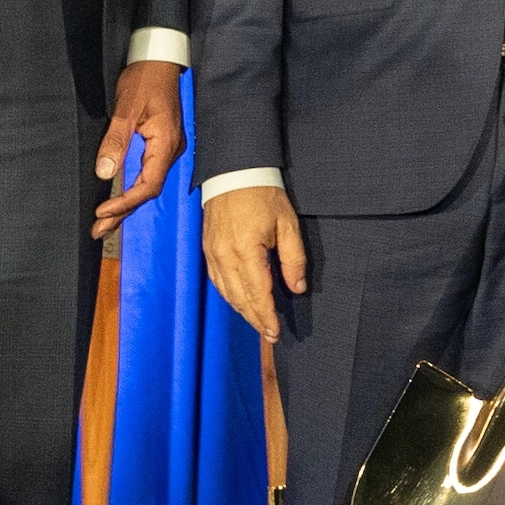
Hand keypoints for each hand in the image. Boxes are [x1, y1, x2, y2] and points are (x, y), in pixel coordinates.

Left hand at [95, 60, 185, 236]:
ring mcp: (168, 149)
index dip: (126, 202)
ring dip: (127, 204)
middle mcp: (170, 151)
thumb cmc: (145, 79)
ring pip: (148, 184)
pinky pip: (148, 174)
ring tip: (105, 223)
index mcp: (165, 144)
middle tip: (99, 231)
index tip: (103, 212)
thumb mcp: (126, 109)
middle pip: (148, 191)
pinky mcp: (161, 145)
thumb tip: (104, 171)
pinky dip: (132, 189)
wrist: (159, 60)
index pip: (148, 185)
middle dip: (123, 213)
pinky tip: (119, 199)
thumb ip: (116, 141)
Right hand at [202, 184, 307, 341]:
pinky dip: (229, 295)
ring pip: (226, 292)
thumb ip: (293, 259)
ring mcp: (213, 253)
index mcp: (246, 250)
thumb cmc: (263, 194)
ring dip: (242, 310)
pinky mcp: (207, 248)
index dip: (266, 316)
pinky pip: (217, 280)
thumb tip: (297, 287)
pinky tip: (239, 301)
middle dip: (255, 318)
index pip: (257, 293)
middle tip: (269, 335)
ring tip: (257, 322)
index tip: (274, 332)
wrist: (234, 170)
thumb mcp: (287, 224)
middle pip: (240, 297)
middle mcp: (225, 255)